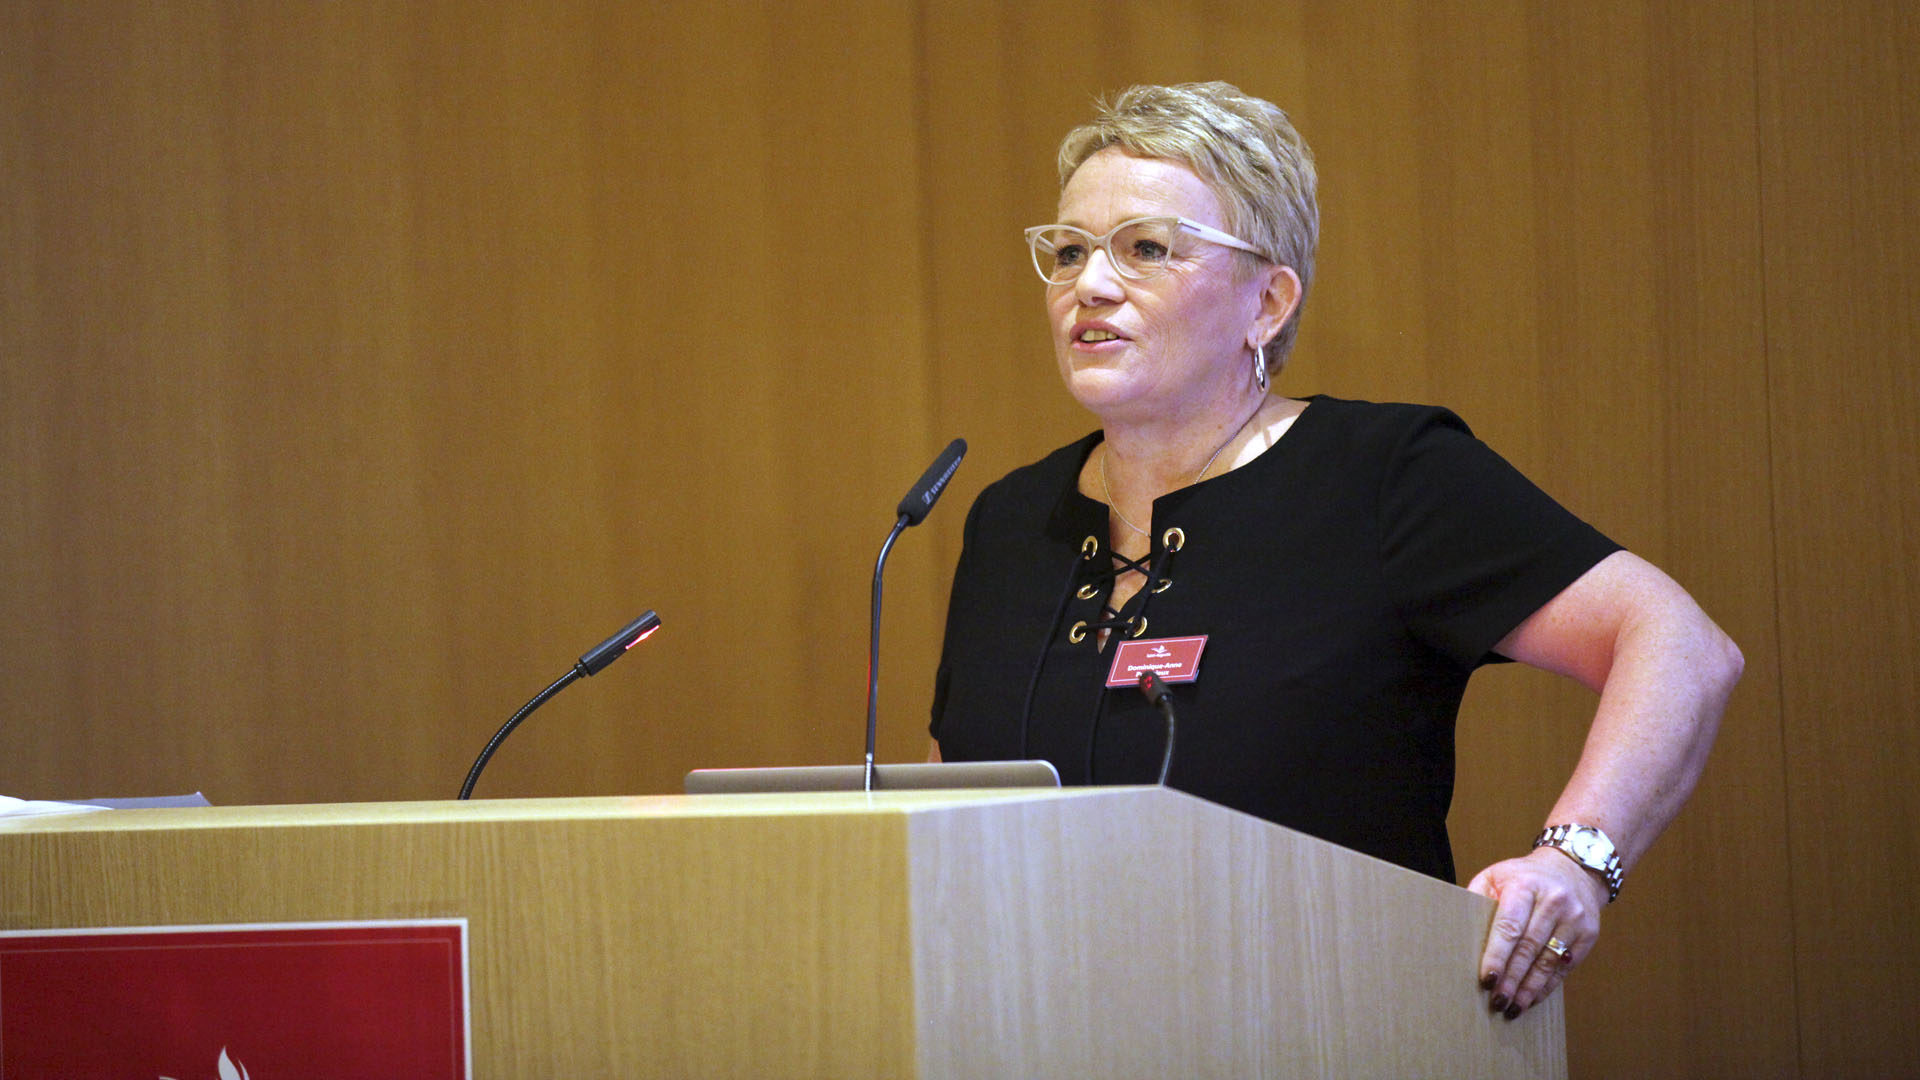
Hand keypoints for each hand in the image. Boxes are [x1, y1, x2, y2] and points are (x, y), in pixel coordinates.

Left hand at [1465, 847, 1607, 1018]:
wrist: (1572, 870)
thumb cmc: (1524, 877)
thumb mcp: (1496, 876)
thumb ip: (1478, 900)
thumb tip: (1459, 931)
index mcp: (1525, 885)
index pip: (1509, 926)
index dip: (1497, 955)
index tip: (1486, 979)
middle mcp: (1553, 901)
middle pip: (1529, 947)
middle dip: (1511, 978)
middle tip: (1497, 1001)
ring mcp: (1574, 918)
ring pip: (1548, 961)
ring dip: (1528, 988)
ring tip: (1513, 1008)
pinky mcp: (1588, 934)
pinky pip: (1564, 966)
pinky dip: (1546, 986)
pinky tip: (1531, 998)